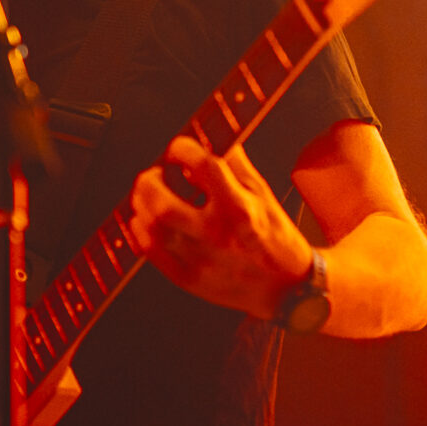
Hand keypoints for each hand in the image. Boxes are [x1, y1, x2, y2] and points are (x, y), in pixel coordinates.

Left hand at [127, 137, 312, 318]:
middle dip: (150, 181)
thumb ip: (235, 165)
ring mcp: (202, 259)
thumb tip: (212, 138)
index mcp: (241, 208)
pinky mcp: (190, 279)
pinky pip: (151, 253)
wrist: (286, 287)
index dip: (183, 149)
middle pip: (163, 203)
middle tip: (154, 175)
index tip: (178, 149)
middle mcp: (218, 234)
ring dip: (142, 204)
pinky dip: (140, 232)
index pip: (203, 167)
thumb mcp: (263, 194)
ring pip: (152, 228)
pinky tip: (144, 220)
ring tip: (148, 196)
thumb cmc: (274, 237)